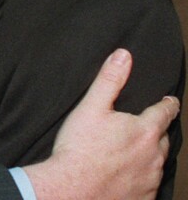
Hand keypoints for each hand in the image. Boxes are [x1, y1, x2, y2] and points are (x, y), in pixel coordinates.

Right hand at [24, 48, 178, 199]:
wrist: (71, 190)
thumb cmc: (79, 149)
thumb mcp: (91, 107)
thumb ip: (109, 80)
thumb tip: (123, 56)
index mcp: (145, 131)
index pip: (165, 112)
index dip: (168, 104)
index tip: (170, 101)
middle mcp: (154, 156)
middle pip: (163, 139)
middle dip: (157, 132)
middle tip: (147, 129)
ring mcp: (150, 179)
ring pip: (157, 163)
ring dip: (150, 156)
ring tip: (135, 153)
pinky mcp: (143, 197)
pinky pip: (149, 185)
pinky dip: (142, 178)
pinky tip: (128, 177)